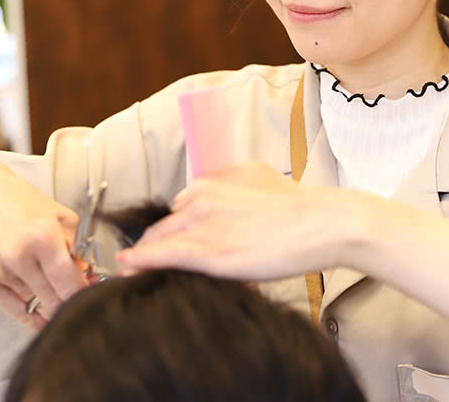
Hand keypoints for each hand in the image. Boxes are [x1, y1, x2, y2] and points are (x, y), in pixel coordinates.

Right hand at [0, 160, 87, 329]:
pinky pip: (11, 309)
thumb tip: (85, 272)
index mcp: (42, 236)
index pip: (68, 281)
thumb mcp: (58, 214)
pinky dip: (28, 314)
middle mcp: (18, 256)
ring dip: (48, 303)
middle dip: (68, 300)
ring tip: (55, 289)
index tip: (89, 294)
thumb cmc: (20, 200)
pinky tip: (40, 314)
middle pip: (52, 298)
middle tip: (76, 296)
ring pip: (34, 304)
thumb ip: (76, 245)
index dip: (82, 293)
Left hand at [117, 162, 344, 280]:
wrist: (321, 223)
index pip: (178, 209)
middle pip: (163, 226)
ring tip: (130, 271)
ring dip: (143, 257)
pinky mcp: (210, 253)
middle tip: (144, 262)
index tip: (170, 242)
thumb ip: (231, 183)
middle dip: (152, 244)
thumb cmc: (297, 205)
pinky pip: (165, 256)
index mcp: (211, 182)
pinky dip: (142, 261)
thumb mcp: (258, 177)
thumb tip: (221, 189)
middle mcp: (201, 199)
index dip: (173, 229)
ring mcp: (204, 225)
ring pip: (159, 242)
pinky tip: (127, 267)